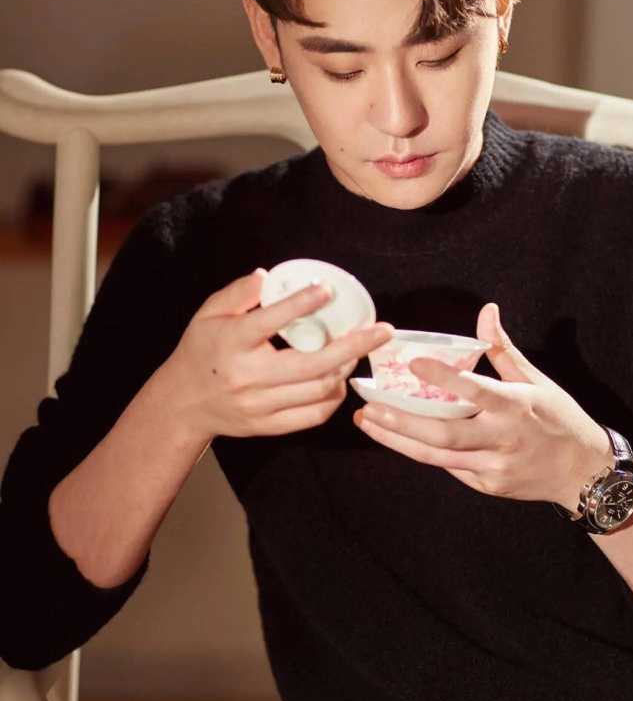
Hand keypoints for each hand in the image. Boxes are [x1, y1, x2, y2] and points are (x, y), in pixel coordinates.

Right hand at [160, 269, 394, 442]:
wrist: (183, 403)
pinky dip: (333, 398)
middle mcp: (248, 376)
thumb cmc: (202, 350)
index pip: (270, 321)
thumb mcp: (208, 313)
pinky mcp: (268, 426)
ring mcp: (259, 405)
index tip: (328, 290)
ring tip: (359, 351)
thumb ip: (237, 293)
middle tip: (382, 331)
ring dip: (346, 369)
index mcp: (232, 342)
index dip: (301, 304)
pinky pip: (311, 415)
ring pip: (317, 390)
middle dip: (353, 346)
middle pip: (311, 364)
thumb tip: (267, 275)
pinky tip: (340, 380)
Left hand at [354, 303, 610, 506]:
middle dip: (401, 422)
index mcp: (517, 406)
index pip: (474, 390)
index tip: (412, 362)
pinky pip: (450, 468)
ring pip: (437, 457)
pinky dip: (424, 451)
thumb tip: (487, 310)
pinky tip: (399, 437)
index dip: (443, 377)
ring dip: (398, 440)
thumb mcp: (537, 380)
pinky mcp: (488, 486)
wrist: (585, 473)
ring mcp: (495, 468)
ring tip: (368, 423)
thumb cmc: (560, 419)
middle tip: (368, 406)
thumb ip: (503, 349)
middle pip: (444, 434)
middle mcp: (503, 439)